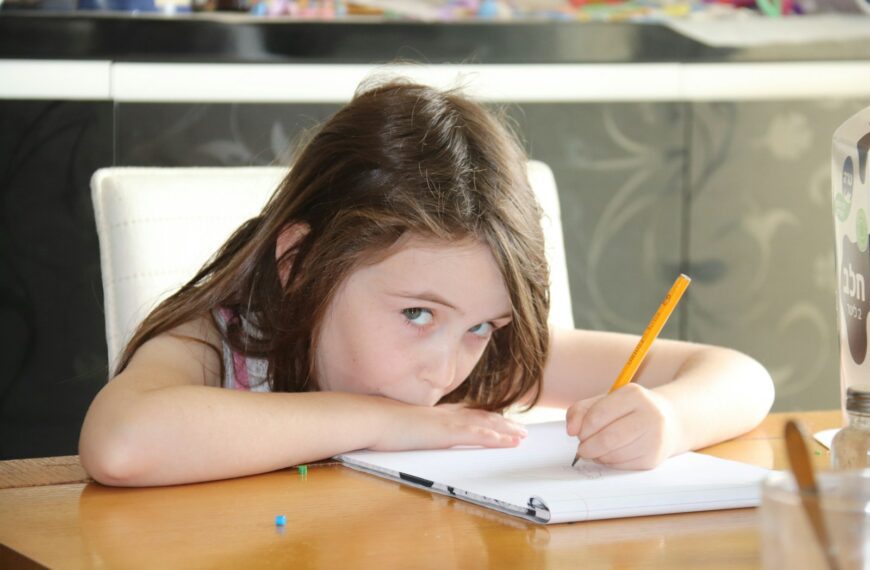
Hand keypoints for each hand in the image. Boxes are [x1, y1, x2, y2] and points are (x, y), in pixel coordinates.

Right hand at [370, 400, 527, 451]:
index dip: (484, 418)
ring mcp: (448, 422)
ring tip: (522, 436)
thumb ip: (412, 428)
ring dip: (505, 431)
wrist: (375, 418)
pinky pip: (478, 435)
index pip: (466, 415)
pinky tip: (509, 441)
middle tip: (520, 430)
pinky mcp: (448, 432)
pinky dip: (496, 438)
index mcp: (435, 414)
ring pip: (485, 425)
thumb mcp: (401, 425)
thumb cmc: (381, 424)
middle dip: (501, 424)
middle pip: (481, 417)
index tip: (498, 421)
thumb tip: (412, 433)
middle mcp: (446, 414)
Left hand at [566, 383, 678, 469]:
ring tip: (597, 451)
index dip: (583, 428)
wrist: (671, 420)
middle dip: (588, 446)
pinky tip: (612, 454)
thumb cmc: (631, 410)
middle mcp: (649, 414)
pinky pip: (624, 465)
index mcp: (633, 395)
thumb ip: (582, 410)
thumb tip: (571, 430)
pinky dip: (611, 462)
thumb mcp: (607, 400)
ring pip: (615, 454)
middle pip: (608, 438)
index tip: (577, 434)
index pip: (598, 415)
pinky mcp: (655, 457)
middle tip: (582, 448)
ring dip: (598, 456)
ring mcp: (655, 437)